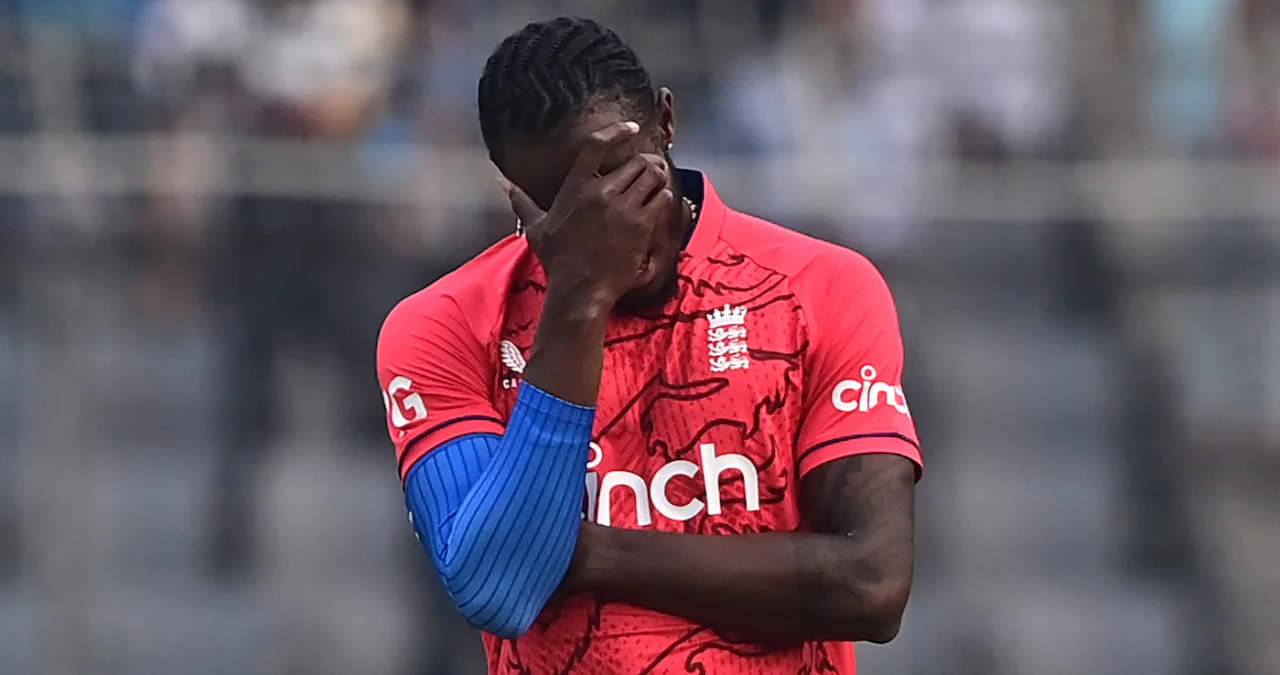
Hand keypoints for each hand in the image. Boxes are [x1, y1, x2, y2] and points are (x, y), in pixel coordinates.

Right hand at [503, 121, 674, 307]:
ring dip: (658, 176)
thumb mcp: (536, 227)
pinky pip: (661, 198)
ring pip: (652, 176)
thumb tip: (502, 184)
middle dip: (647, 161)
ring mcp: (622, 208)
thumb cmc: (558, 260)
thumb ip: (522, 200)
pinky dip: (663, 196)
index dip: (618, 131)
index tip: (632, 128)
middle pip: (635, 160)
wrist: (579, 289)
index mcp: (574, 187)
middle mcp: (599, 192)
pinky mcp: (640, 225)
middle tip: (652, 165)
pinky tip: (658, 202)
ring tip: (658, 180)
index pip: (597, 145)